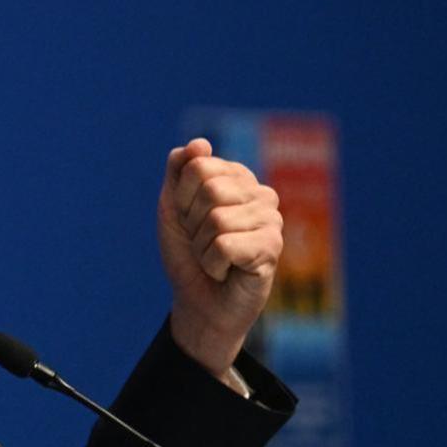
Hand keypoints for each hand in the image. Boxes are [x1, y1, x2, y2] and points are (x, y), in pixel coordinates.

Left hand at [157, 138, 282, 379]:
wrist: (197, 302)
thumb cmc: (188, 254)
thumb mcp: (173, 208)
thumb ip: (180, 170)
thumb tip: (200, 143)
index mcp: (237, 177)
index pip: (198, 166)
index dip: (182, 199)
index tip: (189, 220)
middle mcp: (260, 193)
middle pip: (210, 190)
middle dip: (193, 223)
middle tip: (203, 243)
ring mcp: (271, 220)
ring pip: (217, 219)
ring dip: (202, 247)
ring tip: (215, 259)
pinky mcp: (273, 248)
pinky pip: (225, 245)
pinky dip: (212, 264)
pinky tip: (226, 271)